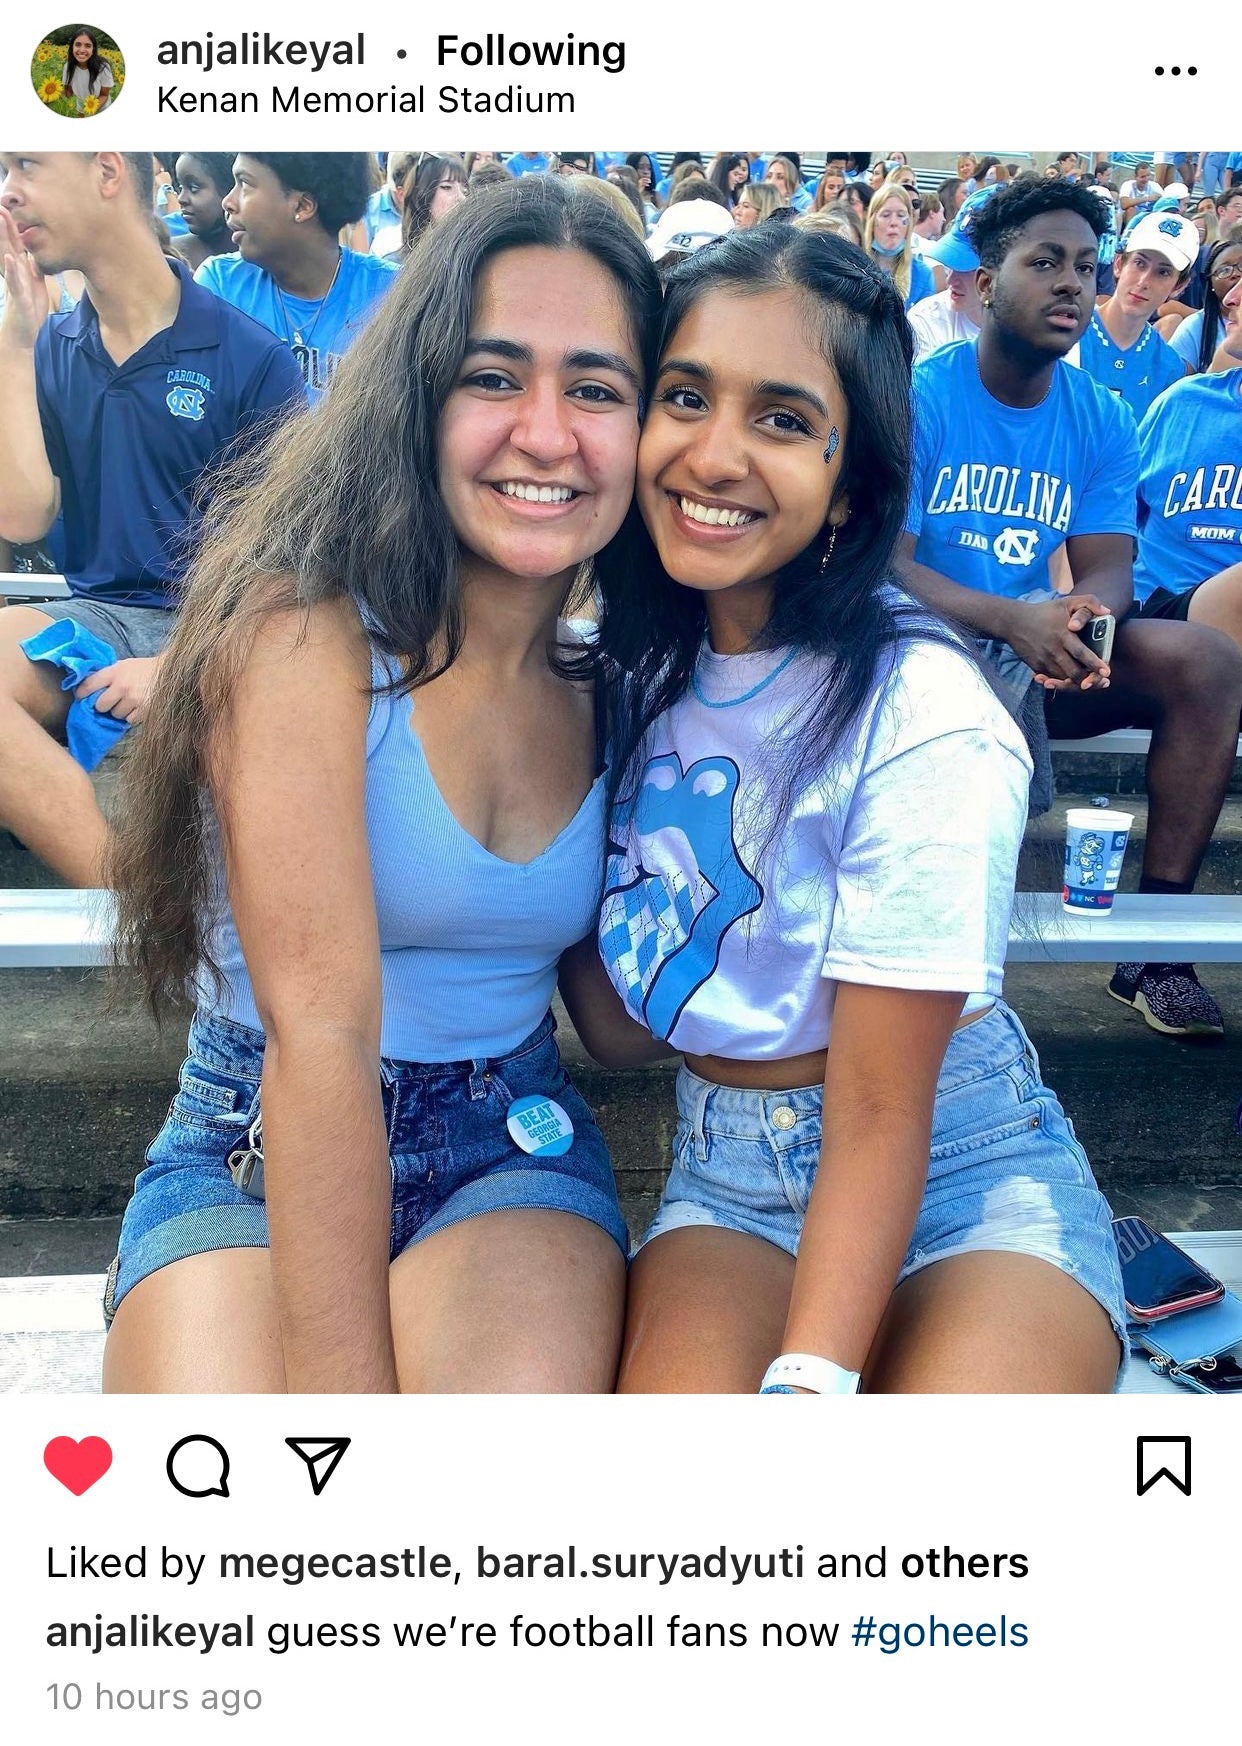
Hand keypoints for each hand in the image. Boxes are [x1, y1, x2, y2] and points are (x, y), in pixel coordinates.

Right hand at [0, 208, 46, 351]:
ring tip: (3, 221)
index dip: (12, 226)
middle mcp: (14, 272)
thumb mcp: (35, 282)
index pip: (15, 243)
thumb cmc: (29, 306)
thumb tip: (35, 251)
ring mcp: (15, 283)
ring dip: (6, 239)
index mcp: (19, 268)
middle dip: (5, 225)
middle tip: (1, 205)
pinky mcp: (19, 296)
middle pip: (8, 245)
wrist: (24, 330)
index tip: (8, 206)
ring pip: (8, 257)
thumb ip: (34, 266)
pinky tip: (11, 258)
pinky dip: (13, 270)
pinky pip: (15, 281)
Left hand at [74, 655, 162, 724]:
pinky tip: (137, 707)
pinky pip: (129, 720)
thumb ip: (109, 674)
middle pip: (100, 705)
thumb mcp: (125, 665)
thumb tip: (90, 686)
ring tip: (127, 703)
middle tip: (110, 701)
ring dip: (119, 711)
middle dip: (103, 704)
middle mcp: (122, 686)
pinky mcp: (144, 711)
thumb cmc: (145, 668)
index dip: (81, 693)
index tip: (80, 697)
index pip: (89, 684)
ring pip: (115, 714)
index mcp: (115, 672)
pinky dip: (132, 716)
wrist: (171, 672)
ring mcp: (134, 700)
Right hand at [1003, 595, 1111, 691]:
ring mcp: (1044, 661)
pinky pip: (1053, 679)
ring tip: (1090, 682)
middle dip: (1089, 680)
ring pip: (1064, 679)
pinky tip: (1072, 679)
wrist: (1014, 622)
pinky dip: (1063, 681)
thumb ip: (1089, 602)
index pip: (1081, 653)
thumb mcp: (1067, 601)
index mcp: (1063, 635)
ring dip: (1077, 683)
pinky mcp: (1036, 667)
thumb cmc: (1044, 611)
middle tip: (1102, 681)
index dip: (1095, 664)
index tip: (1107, 672)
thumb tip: (1108, 612)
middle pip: (1074, 673)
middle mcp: (1053, 650)